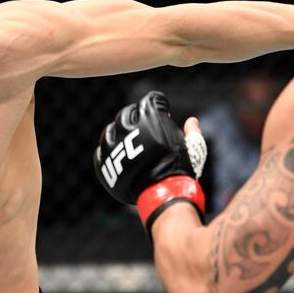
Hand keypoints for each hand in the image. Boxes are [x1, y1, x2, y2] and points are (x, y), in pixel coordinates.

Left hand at [93, 91, 206, 233]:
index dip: (159, 104)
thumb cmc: (179, 168)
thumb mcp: (192, 147)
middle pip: (128, 113)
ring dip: (120, 134)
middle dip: (137, 117)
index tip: (163, 111)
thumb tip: (192, 121)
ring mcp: (112, 144)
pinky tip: (120, 156)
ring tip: (130, 144)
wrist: (163, 193)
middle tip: (145, 128)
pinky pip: (101, 151)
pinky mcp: (104, 161)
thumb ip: (191, 132)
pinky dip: (109, 152)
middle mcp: (128, 126)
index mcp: (150, 116)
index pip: (152, 100)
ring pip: (111, 130)